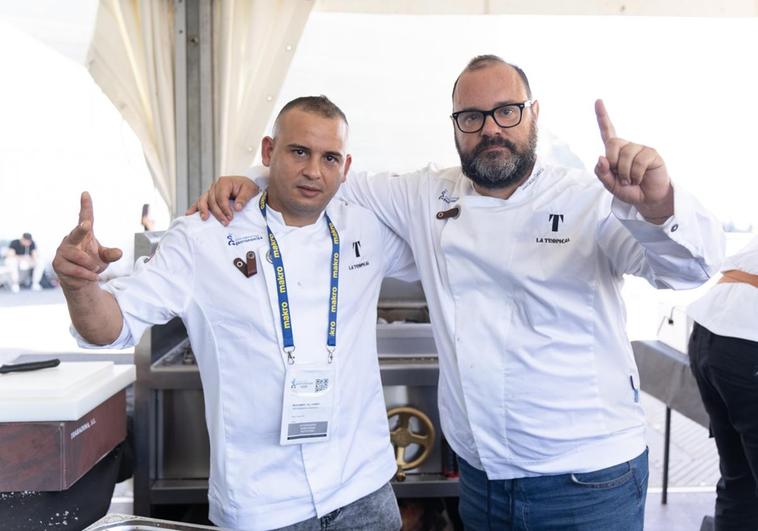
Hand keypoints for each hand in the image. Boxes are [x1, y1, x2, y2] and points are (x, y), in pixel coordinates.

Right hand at [53, 192, 122, 289]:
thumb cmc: (92, 264)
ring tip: (95, 269)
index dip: (85, 206)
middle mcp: (70, 240)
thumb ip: (111, 254)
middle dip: (81, 229)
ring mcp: (62, 251)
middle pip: (76, 233)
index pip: (85, 218)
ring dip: (91, 265)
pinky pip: (75, 270)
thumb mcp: (104, 258)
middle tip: (86, 225)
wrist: (81, 281)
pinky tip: (93, 277)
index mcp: (83, 234)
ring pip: (80, 257)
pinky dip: (87, 275)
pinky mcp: (58, 264)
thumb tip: (119, 253)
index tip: (86, 193)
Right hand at [185, 176, 258, 225]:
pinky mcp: (209, 196)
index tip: (230, 217)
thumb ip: (243, 198)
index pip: (221, 197)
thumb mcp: (249, 190)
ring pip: (203, 200)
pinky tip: (189, 214)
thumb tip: (237, 208)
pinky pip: (200, 201)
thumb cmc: (247, 187)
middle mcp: (215, 185)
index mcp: (224, 182)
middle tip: (225, 222)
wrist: (246, 185)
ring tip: (205, 219)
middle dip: (217, 212)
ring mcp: (210, 191)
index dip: (225, 208)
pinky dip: (194, 208)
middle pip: (212, 200)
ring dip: (203, 210)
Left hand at [594, 99, 673, 222]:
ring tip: (631, 180)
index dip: (602, 117)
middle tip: (620, 176)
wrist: (647, 199)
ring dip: (625, 173)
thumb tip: (601, 157)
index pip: (607, 132)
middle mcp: (627, 147)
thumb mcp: (610, 185)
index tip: (598, 101)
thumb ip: (602, 173)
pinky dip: (636, 174)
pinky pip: (639, 161)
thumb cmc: (629, 190)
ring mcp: (640, 149)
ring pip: (626, 155)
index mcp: (615, 152)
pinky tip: (640, 178)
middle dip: (612, 162)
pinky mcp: (652, 153)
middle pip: (612, 143)